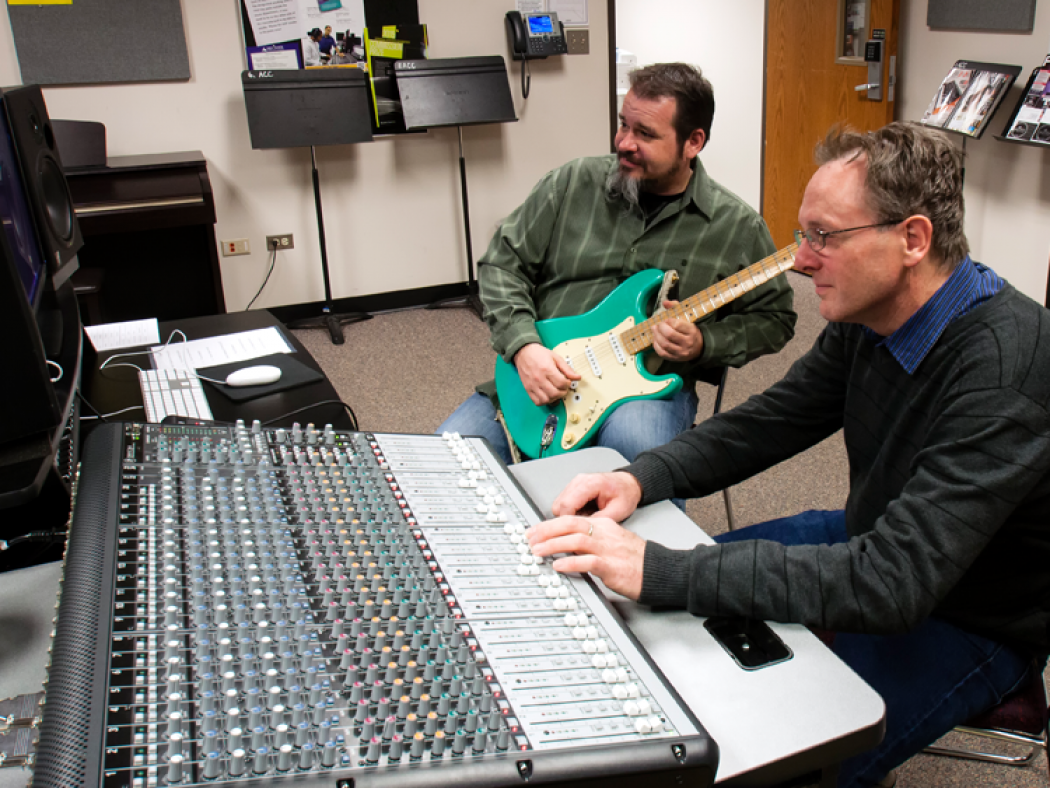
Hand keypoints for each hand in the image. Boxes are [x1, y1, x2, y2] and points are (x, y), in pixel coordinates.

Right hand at [513, 343, 580, 405]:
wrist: (524, 352)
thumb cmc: (539, 354)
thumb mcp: (556, 358)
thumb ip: (567, 369)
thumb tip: (577, 377)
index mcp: (547, 369)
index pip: (561, 383)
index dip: (568, 384)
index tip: (568, 382)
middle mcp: (539, 378)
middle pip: (555, 394)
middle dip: (563, 393)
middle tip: (564, 388)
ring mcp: (533, 385)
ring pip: (546, 400)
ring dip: (554, 399)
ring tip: (556, 393)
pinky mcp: (528, 389)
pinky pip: (537, 401)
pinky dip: (544, 402)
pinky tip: (548, 396)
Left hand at [527, 516, 645, 599]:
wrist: (659, 570)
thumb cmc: (637, 560)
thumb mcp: (612, 542)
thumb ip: (591, 541)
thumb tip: (567, 546)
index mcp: (604, 525)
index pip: (572, 520)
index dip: (550, 525)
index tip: (535, 531)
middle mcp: (605, 533)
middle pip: (570, 524)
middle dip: (546, 530)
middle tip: (530, 538)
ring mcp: (608, 549)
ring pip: (576, 540)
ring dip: (553, 545)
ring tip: (538, 551)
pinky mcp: (612, 566)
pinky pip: (587, 562)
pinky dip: (571, 562)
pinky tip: (559, 565)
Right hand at [551, 471, 641, 522]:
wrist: (628, 484)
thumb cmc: (625, 494)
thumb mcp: (618, 511)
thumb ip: (598, 521)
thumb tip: (582, 531)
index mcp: (590, 484)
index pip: (567, 504)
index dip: (568, 521)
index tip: (574, 531)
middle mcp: (579, 481)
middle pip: (559, 505)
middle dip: (567, 519)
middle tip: (582, 525)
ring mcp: (575, 482)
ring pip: (558, 504)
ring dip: (569, 515)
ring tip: (586, 517)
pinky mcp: (573, 487)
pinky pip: (563, 502)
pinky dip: (571, 511)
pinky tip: (584, 512)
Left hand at [652, 300, 703, 361]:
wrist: (699, 347)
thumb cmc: (690, 331)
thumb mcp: (687, 318)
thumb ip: (676, 307)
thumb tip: (664, 302)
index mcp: (691, 331)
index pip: (677, 325)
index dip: (668, 321)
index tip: (665, 319)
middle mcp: (687, 342)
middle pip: (669, 335)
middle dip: (660, 328)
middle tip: (657, 325)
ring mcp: (681, 352)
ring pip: (665, 344)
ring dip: (656, 336)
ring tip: (654, 330)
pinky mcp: (675, 358)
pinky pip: (662, 353)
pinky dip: (656, 346)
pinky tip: (655, 339)